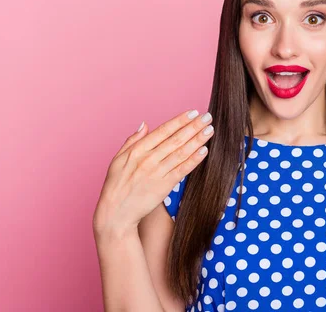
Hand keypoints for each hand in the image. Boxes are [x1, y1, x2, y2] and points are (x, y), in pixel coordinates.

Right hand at [92, 109, 213, 237]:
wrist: (115, 213)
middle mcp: (148, 159)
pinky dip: (194, 160)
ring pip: (181, 152)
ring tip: (210, 130)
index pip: (163, 131)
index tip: (193, 113)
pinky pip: (182, 170)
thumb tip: (145, 124)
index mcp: (137, 150)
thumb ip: (132, 140)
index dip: (180, 121)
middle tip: (208, 117)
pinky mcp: (164, 186)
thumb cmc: (116, 186)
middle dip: (194, 127)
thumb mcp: (118, 159)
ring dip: (197, 140)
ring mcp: (157, 173)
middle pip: (175, 139)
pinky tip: (204, 151)